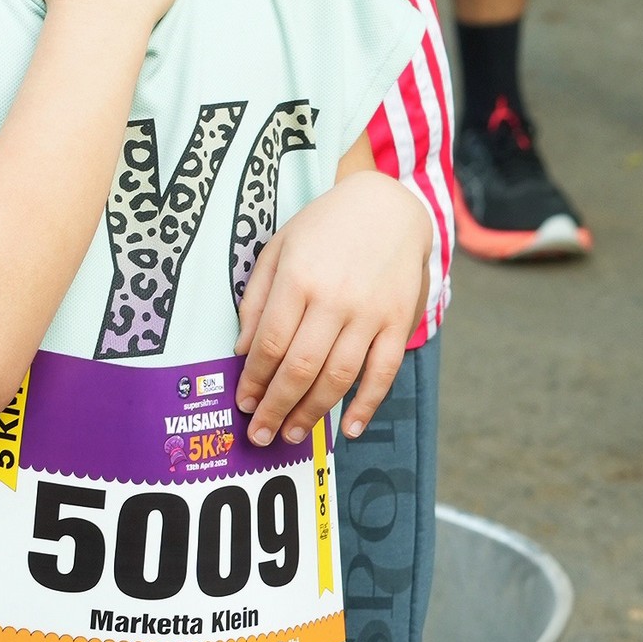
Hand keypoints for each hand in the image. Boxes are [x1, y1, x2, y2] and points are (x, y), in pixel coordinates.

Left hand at [233, 168, 429, 443]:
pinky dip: (366, 405)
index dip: (254, 380)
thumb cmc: (325, 226)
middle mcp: (334, 298)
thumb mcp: (279, 246)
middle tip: (261, 436)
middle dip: (276, 408)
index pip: (269, 343)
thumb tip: (243, 350)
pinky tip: (348, 428)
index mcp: (298, 277)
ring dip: (313, 413)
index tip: (244, 403)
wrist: (388, 205)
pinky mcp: (399, 322)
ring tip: (293, 434)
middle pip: (300, 368)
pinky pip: (383, 373)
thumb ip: (257, 297)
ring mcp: (370, 313)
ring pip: (338, 378)